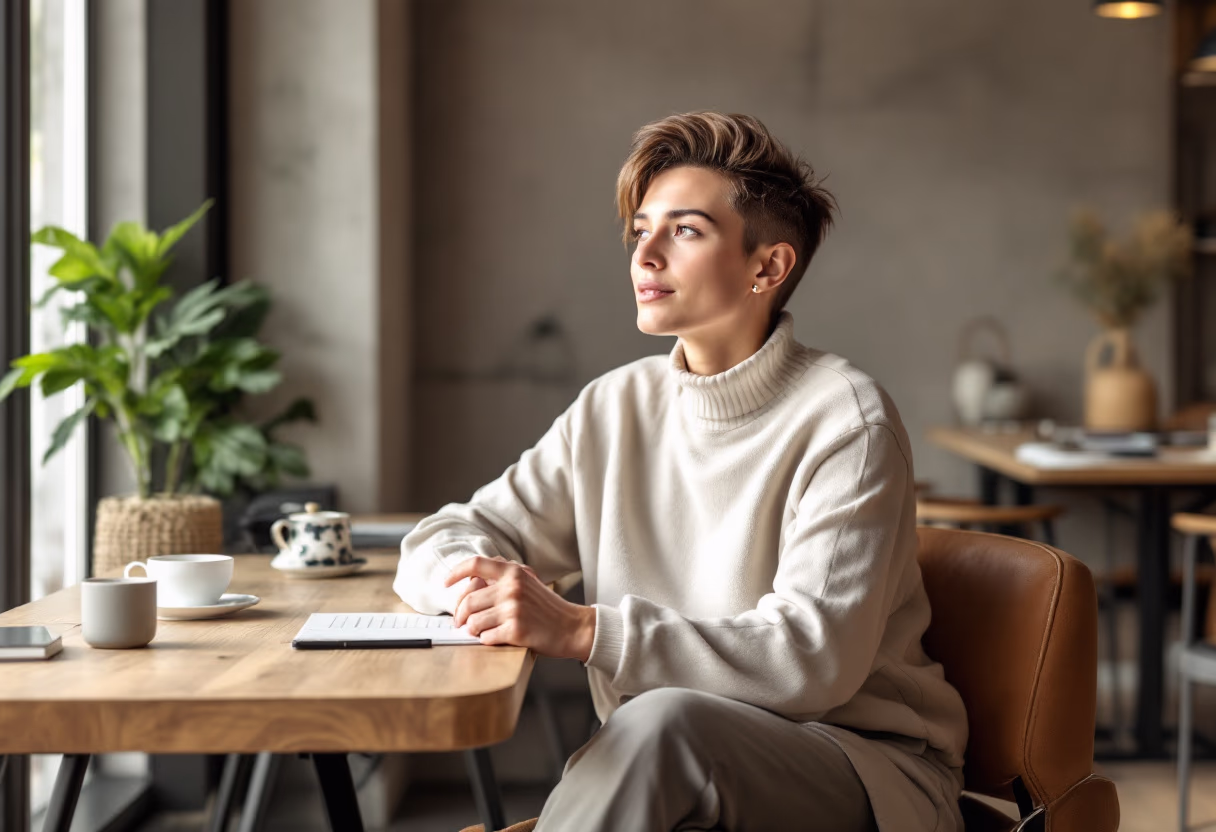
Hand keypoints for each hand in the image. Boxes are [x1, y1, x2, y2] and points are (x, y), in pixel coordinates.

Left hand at [444, 556, 595, 661]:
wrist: (572, 627)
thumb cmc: (547, 607)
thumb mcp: (529, 581)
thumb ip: (504, 576)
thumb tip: (472, 581)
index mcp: (514, 572)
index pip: (476, 565)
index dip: (456, 573)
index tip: (446, 582)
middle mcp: (512, 588)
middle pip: (467, 601)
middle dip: (460, 615)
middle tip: (460, 622)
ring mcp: (513, 609)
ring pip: (473, 623)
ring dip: (473, 630)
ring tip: (482, 631)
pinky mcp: (515, 630)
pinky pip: (486, 638)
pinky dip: (488, 641)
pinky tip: (498, 638)